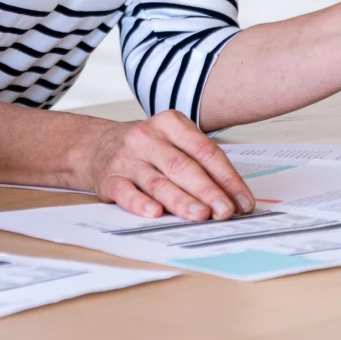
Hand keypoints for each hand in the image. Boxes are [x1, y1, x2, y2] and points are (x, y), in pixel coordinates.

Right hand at [87, 110, 254, 221]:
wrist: (98, 146)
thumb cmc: (148, 148)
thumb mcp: (174, 142)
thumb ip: (201, 164)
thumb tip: (234, 197)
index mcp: (170, 124)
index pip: (204, 150)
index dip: (227, 177)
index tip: (243, 201)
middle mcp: (147, 138)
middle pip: (182, 165)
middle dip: (207, 190)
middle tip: (225, 211)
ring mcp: (126, 158)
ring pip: (157, 181)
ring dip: (181, 200)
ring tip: (200, 215)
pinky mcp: (109, 178)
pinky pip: (125, 192)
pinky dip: (140, 204)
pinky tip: (155, 213)